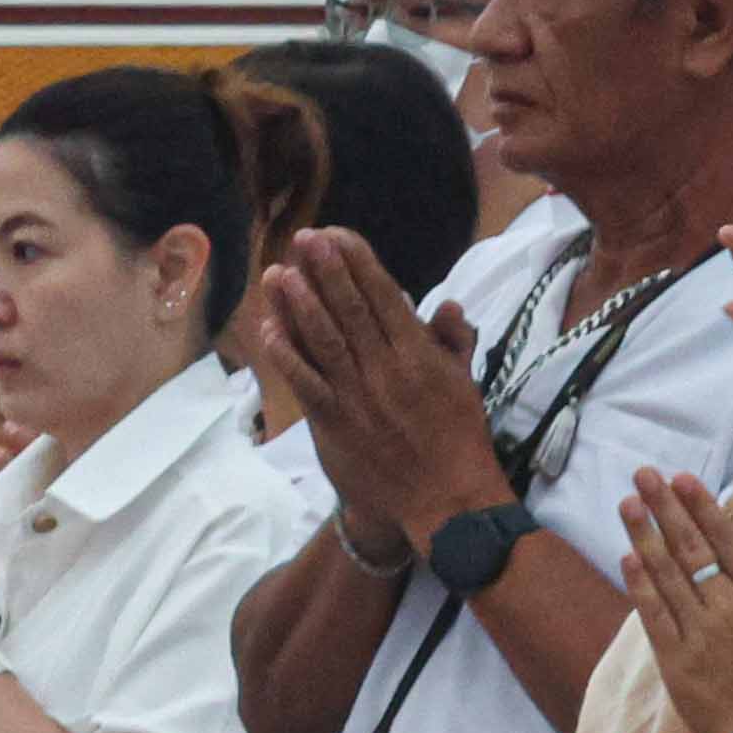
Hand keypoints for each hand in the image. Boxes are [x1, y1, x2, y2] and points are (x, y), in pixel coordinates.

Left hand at [258, 227, 501, 547]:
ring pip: (324, 340)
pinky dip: (286, 356)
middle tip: (303, 237)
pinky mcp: (335, 424)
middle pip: (349, 309)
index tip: (336, 234)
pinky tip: (267, 330)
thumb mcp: (465, 382)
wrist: (445, 497)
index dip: (357, 262)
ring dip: (299, 304)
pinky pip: (306, 384)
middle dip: (325, 270)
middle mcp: (386, 368)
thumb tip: (445, 303)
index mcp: (418, 353)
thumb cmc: (456, 437)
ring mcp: (358, 396)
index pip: (383, 294)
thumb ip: (453, 340)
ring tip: (280, 273)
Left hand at [621, 468, 732, 732]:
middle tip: (642, 474)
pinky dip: (640, 586)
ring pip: (668, 576)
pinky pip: (655, 617)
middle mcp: (731, 610)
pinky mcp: (677, 662)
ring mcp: (702, 635)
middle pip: (692, 549)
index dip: (702, 507)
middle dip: (666, 509)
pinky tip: (626, 556)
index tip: (682, 477)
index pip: (729, 542)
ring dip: (644, 536)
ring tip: (627, 503)